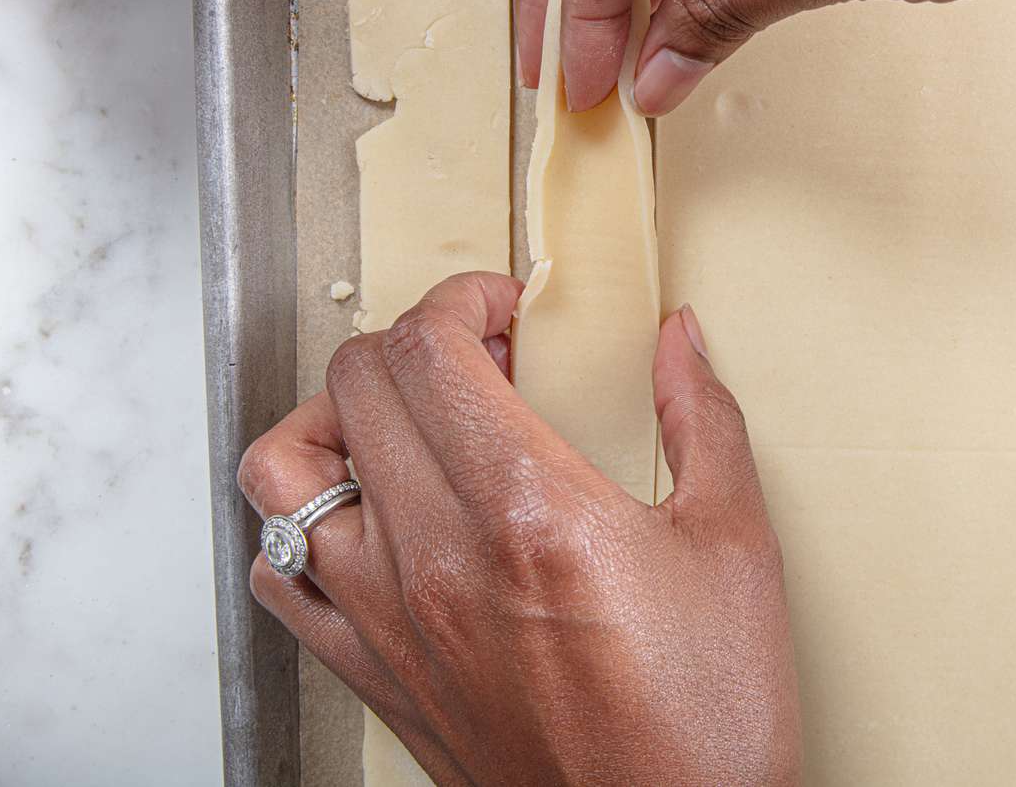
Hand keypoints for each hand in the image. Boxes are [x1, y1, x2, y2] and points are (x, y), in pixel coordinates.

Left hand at [237, 273, 800, 785]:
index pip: (429, 349)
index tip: (503, 306)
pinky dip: (300, 521)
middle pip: (356, 383)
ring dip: (333, 415)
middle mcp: (438, 558)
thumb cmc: (705, 718)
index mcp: (530, 510)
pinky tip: (368, 516)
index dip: (461, 297)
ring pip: (283, 469)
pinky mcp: (373, 674)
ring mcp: (389, 620)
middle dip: (414, 337)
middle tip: (479, 353)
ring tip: (400, 418)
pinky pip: (280, 575)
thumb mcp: (735, 543)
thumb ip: (702, 417)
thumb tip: (680, 342)